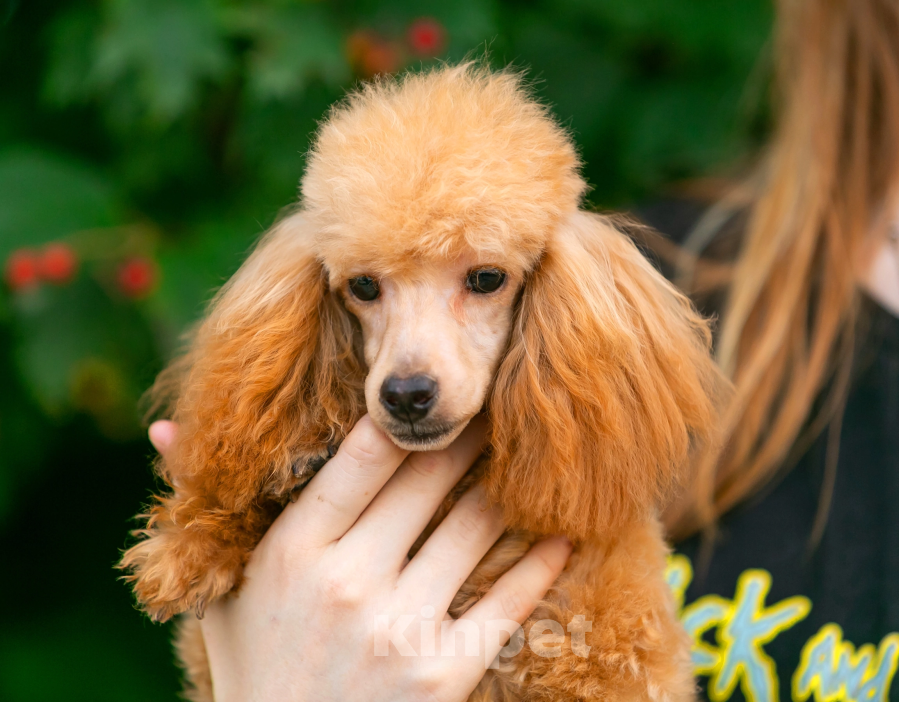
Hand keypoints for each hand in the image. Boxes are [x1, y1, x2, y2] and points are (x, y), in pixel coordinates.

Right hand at [148, 416, 571, 701]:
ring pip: (473, 525)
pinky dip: (541, 560)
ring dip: (506, 481)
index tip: (433, 392)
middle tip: (497, 398)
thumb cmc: (257, 669)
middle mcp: (348, 581)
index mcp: (292, 552)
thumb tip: (162, 432)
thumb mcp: (221, 594)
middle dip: (466, 431)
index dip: (404, 416)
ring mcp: (401, 627)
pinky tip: (562, 530)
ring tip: (531, 449)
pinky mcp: (445, 671)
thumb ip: (201, 510)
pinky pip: (506, 599)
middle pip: (427, 477)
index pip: (361, 456)